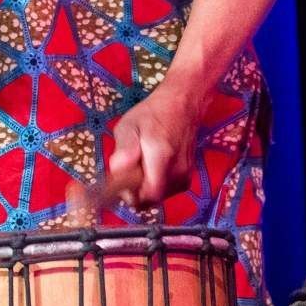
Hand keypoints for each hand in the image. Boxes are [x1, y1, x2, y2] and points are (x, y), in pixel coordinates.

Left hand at [108, 81, 205, 205]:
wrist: (182, 105)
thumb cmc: (152, 114)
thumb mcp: (128, 126)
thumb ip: (123, 151)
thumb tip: (118, 172)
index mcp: (162, 158)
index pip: (147, 196)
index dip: (130, 194)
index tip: (121, 181)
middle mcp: (177, 172)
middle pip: (150, 199)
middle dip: (135, 191)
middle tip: (129, 170)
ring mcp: (185, 176)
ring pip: (158, 197)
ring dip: (145, 188)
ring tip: (142, 165)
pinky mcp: (187, 178)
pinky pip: (166, 191)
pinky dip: (155, 184)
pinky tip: (152, 167)